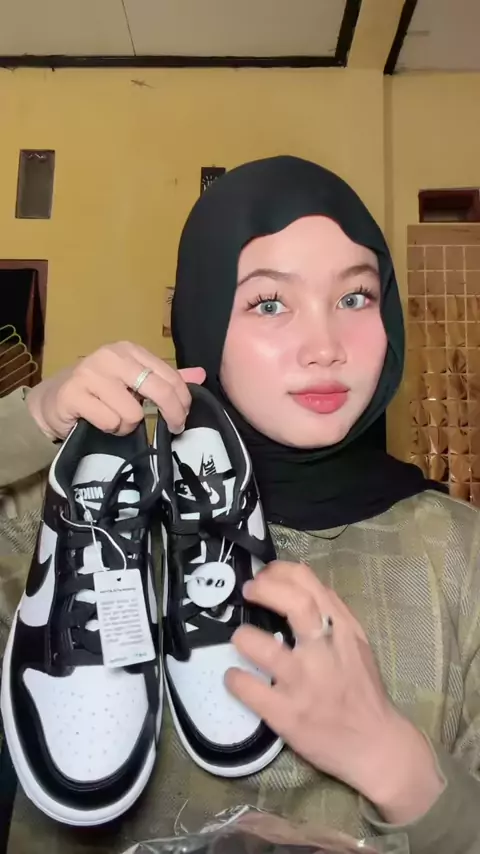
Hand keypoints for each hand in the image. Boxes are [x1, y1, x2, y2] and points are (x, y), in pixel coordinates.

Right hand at [27, 341, 204, 439]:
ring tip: (117, 422)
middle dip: (170, 415)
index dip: (183, 401)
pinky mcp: (73, 394)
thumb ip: (165, 379)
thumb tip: (200, 375)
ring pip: (133, 413)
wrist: (53, 400)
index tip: (182, 417)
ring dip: (129, 426)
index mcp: (129, 350)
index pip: (170, 376)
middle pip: (158, 391)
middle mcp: (111, 356)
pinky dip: (110, 429)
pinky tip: (100, 423)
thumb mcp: (133, 381)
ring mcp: (90, 374)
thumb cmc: (99, 392)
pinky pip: (110, 422)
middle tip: (172, 429)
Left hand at [226, 561, 442, 822]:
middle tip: (247, 592)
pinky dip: (236, 679)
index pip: (311, 585)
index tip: (264, 575)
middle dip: (265, 590)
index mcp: (343, 631)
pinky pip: (251, 691)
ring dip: (244, 637)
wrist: (376, 747)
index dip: (280, 572)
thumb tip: (301, 584)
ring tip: (239, 638)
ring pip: (266, 649)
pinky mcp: (288, 715)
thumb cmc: (362, 691)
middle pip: (295, 604)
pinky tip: (233, 676)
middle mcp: (325, 652)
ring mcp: (305, 684)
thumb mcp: (356, 644)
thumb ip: (334, 614)